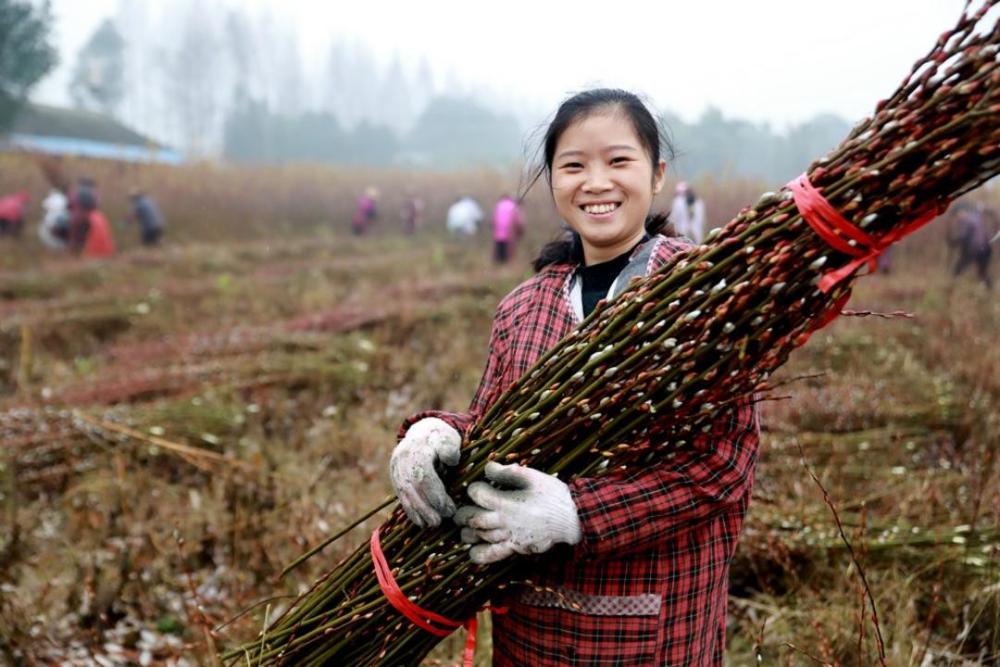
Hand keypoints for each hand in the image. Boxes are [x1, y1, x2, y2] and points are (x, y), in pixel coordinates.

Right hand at [389, 418, 460, 526]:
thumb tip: (452, 460)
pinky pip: (401, 496)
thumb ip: (450, 448)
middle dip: (427, 508)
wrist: (421, 433)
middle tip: (441, 521)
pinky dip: (410, 511)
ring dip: (418, 513)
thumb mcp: (448, 438)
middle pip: (413, 489)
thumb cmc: (440, 439)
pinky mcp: (394, 478)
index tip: (451, 509)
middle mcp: (403, 461)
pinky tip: (420, 522)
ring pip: (405, 495)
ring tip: (432, 524)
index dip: (437, 497)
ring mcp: (396, 470)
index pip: (425, 479)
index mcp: (417, 451)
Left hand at [454, 461, 581, 563]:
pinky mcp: (514, 548)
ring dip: (468, 532)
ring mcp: (508, 536)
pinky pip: (490, 555)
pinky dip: (478, 554)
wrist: (572, 519)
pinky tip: (473, 549)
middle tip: (465, 509)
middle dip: (463, 513)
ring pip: (477, 536)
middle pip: (471, 518)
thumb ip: (508, 472)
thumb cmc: (552, 495)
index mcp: (506, 501)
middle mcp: (503, 521)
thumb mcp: (532, 477)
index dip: (474, 487)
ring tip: (469, 526)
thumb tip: (488, 468)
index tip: (480, 486)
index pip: (476, 494)